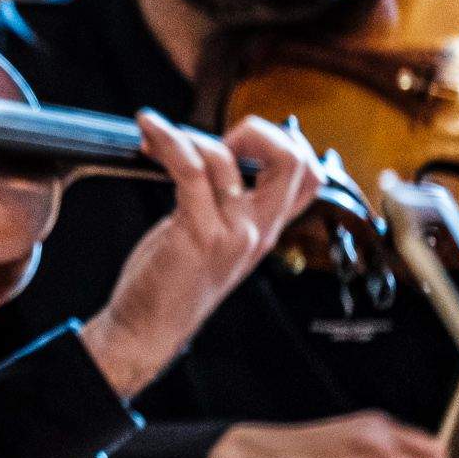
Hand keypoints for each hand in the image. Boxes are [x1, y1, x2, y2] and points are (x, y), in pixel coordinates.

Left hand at [83, 112, 322, 397]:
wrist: (147, 329)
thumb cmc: (171, 281)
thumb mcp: (212, 240)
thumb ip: (224, 206)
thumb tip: (215, 155)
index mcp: (266, 230)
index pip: (311, 177)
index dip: (286, 143)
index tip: (239, 140)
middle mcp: (258, 231)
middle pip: (293, 161)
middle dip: (256, 130)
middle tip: (215, 136)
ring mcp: (233, 233)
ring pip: (227, 158)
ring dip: (187, 135)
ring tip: (158, 136)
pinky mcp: (199, 233)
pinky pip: (190, 169)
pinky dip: (168, 140)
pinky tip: (149, 128)